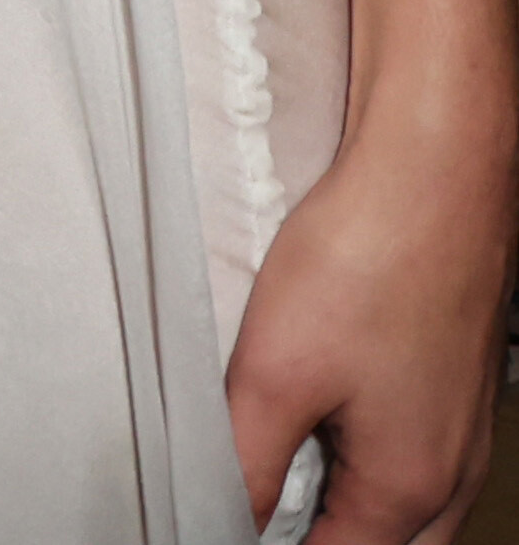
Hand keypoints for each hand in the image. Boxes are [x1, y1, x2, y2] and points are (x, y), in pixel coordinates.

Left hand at [225, 113, 513, 538]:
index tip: (229, 525)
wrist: (434, 176)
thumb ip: (246, 462)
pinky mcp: (454, 384)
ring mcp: (460, 428)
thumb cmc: (369, 261)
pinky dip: (371, 462)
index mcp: (408, 489)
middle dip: (327, 540)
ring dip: (352, 508)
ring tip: (287, 479)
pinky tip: (326, 422)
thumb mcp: (274, 374)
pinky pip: (417, 453)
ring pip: (408, 508)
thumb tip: (225, 518)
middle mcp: (449, 470)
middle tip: (260, 513)